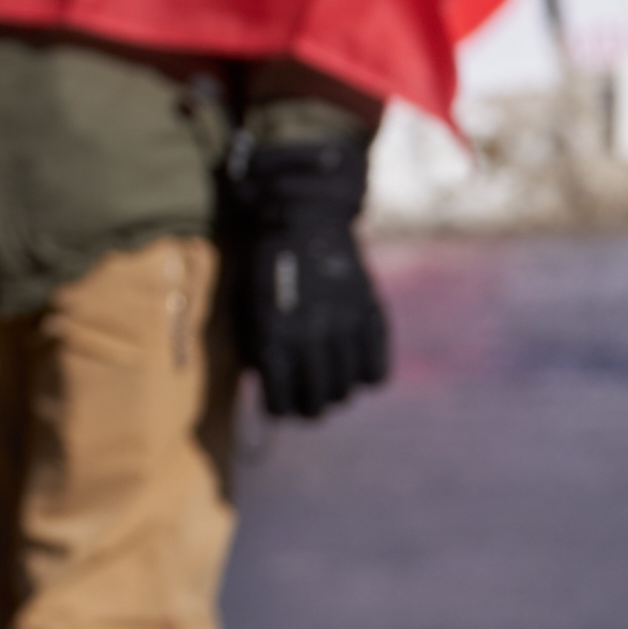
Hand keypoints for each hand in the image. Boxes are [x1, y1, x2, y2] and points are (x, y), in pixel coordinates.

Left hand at [216, 132, 392, 421]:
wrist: (303, 219)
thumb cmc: (266, 269)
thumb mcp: (250, 311)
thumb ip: (262, 352)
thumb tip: (277, 389)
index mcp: (272, 337)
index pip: (281, 403)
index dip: (280, 409)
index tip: (282, 402)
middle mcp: (310, 336)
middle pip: (318, 404)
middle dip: (311, 407)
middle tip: (308, 397)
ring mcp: (344, 323)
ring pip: (347, 390)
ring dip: (339, 392)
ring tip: (332, 381)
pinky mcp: (370, 311)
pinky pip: (377, 368)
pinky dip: (369, 375)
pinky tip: (358, 366)